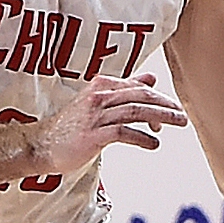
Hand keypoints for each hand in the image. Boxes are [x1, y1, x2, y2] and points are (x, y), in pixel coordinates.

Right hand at [29, 70, 186, 172]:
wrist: (41, 145)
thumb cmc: (72, 126)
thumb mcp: (98, 102)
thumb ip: (125, 89)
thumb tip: (151, 78)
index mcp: (101, 85)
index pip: (138, 87)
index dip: (158, 98)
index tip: (171, 110)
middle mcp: (98, 96)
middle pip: (140, 96)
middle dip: (165, 105)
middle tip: (182, 116)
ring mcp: (95, 116)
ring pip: (136, 111)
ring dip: (160, 118)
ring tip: (176, 125)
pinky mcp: (92, 135)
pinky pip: (123, 132)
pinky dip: (142, 138)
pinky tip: (153, 144)